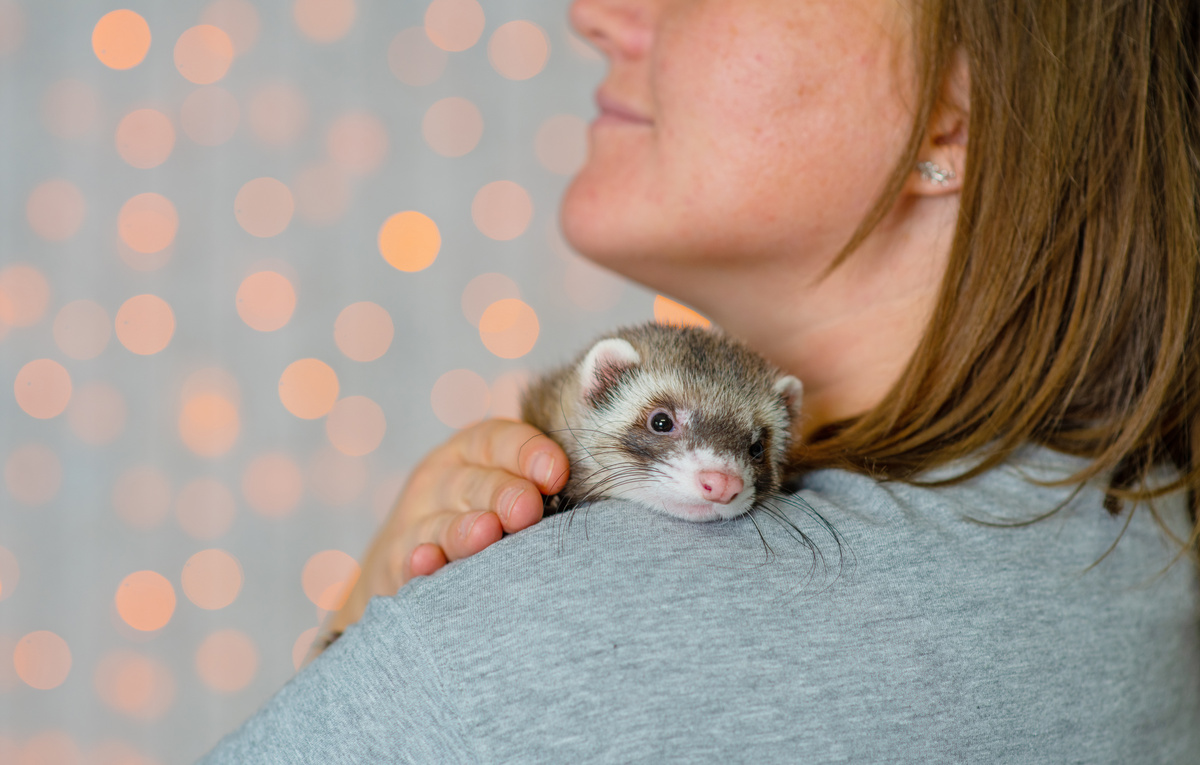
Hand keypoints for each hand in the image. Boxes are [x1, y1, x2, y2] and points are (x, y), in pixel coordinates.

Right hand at [319, 419, 567, 649]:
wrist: (412, 561)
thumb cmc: (484, 516)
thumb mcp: (506, 489)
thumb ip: (542, 484)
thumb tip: (600, 484)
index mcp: (474, 451)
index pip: (499, 440)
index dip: (527, 452)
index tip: (556, 473)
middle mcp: (442, 479)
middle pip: (475, 482)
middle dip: (504, 493)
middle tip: (528, 509)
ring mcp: (415, 520)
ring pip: (443, 522)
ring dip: (465, 528)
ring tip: (487, 532)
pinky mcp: (395, 563)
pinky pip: (407, 560)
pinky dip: (418, 561)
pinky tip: (428, 561)